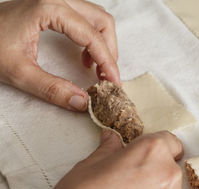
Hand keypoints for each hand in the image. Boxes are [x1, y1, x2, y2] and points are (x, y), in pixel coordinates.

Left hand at [0, 0, 119, 110]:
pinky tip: (83, 58)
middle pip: (102, 21)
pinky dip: (92, 38)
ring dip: (103, 43)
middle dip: (110, 51)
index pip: (92, 36)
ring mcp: (55, 1)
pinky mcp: (52, 7)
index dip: (108, 62)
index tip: (113, 84)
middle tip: (106, 77)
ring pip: (96, 18)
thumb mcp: (18, 72)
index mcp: (50, 8)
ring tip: (96, 69)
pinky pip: (85, 18)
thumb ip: (52, 89)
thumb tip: (84, 103)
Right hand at [7, 131, 186, 188]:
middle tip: (128, 188)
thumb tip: (113, 139)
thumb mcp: (89, 166)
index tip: (148, 158)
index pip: (169, 142)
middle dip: (153, 175)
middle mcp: (170, 176)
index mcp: (151, 152)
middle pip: (170, 169)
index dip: (156, 149)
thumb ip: (110, 149)